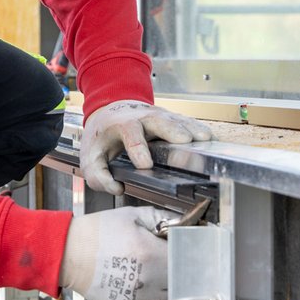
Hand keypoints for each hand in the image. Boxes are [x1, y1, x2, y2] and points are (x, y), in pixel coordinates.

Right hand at [59, 206, 176, 299]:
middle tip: (167, 256)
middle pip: (181, 278)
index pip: (187, 257)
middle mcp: (148, 279)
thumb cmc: (96, 233)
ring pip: (170, 294)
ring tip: (152, 268)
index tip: (183, 246)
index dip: (186, 250)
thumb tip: (181, 223)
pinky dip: (154, 296)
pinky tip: (143, 282)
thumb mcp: (131, 215)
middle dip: (177, 266)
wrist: (69, 253)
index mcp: (151, 254)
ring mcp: (139, 297)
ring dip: (167, 282)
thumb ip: (161, 218)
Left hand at [81, 100, 212, 194]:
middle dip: (172, 130)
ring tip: (205, 140)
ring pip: (176, 120)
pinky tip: (210, 139)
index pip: (130, 135)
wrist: (109, 111)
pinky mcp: (171, 119)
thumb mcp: (90, 158)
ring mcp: (158, 116)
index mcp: (121, 125)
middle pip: (159, 120)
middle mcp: (142, 117)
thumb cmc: (102, 137)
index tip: (145, 164)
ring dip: (191, 129)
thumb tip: (117, 188)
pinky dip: (198, 129)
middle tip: (185, 141)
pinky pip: (186, 123)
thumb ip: (99, 176)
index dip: (138, 149)